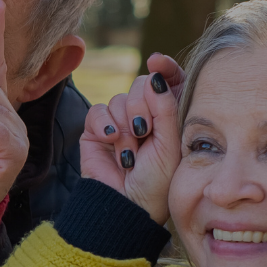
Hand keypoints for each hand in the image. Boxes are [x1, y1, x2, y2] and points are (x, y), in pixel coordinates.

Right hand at [80, 53, 183, 223]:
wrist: (125, 205)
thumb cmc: (156, 182)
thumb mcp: (170, 143)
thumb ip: (166, 107)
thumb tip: (156, 74)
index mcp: (169, 118)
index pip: (168, 81)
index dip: (164, 69)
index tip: (157, 61)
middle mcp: (145, 117)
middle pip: (140, 85)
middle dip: (142, 107)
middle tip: (144, 132)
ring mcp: (120, 123)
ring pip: (119, 99)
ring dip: (124, 127)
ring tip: (129, 153)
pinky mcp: (96, 131)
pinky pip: (98, 111)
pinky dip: (105, 125)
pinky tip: (112, 142)